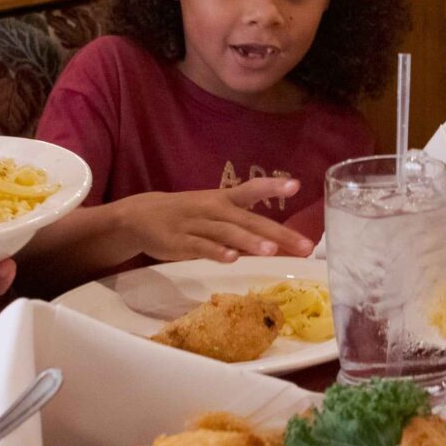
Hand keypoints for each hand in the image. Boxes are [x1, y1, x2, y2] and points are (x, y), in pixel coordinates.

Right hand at [120, 180, 316, 263]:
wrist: (140, 216)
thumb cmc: (188, 215)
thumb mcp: (215, 211)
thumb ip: (244, 224)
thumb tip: (280, 240)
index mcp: (223, 199)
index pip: (251, 190)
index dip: (272, 186)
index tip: (296, 186)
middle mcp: (213, 209)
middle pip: (249, 220)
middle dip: (278, 233)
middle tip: (305, 246)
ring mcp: (196, 225)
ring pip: (226, 232)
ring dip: (248, 241)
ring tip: (271, 251)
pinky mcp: (180, 242)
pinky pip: (200, 247)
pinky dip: (216, 252)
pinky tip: (231, 259)